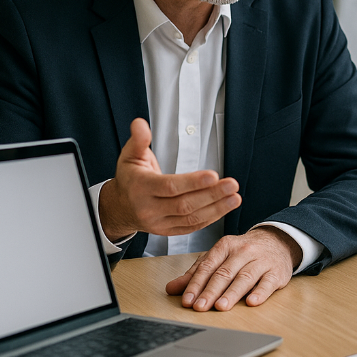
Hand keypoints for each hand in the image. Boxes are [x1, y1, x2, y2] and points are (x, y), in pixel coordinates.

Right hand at [98, 118, 240, 240]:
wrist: (121, 206)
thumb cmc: (131, 178)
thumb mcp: (130, 156)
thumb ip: (139, 140)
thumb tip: (140, 124)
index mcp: (140, 188)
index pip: (169, 187)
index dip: (192, 182)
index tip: (214, 175)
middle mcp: (148, 208)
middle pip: (184, 204)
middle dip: (211, 195)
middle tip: (232, 185)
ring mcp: (158, 223)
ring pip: (191, 218)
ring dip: (216, 208)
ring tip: (234, 197)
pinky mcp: (167, 231)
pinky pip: (191, 227)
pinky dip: (210, 218)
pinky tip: (224, 208)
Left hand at [165, 227, 302, 310]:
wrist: (278, 242)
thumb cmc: (243, 253)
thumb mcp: (219, 257)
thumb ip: (196, 273)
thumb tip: (171, 288)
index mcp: (226, 246)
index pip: (208, 266)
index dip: (196, 284)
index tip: (187, 300)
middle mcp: (243, 251)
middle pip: (225, 272)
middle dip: (211, 291)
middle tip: (200, 306)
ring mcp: (261, 261)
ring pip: (245, 277)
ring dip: (232, 292)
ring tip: (221, 306)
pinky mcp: (276, 272)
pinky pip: (268, 282)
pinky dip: (260, 292)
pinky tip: (251, 301)